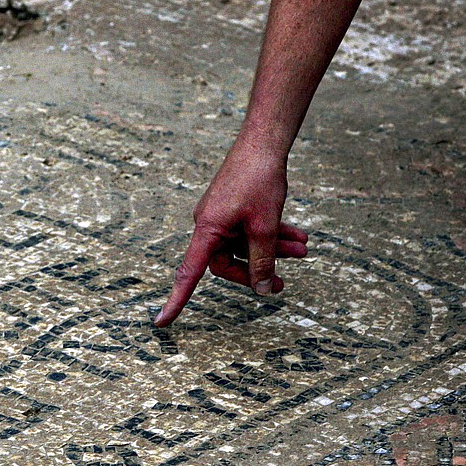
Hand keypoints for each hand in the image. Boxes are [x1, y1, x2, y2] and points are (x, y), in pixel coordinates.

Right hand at [154, 142, 308, 327]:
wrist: (264, 142)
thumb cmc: (259, 180)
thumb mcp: (265, 226)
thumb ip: (263, 260)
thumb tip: (261, 289)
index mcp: (207, 230)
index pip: (189, 274)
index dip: (177, 300)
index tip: (162, 323)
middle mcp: (208, 225)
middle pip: (227, 262)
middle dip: (258, 268)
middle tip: (283, 283)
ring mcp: (221, 216)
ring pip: (244, 244)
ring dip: (272, 250)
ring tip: (303, 249)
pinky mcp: (233, 207)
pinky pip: (249, 229)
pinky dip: (271, 234)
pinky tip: (297, 234)